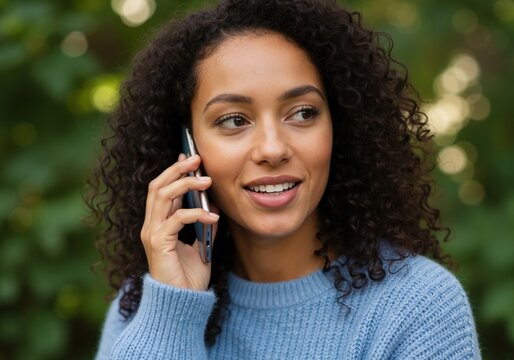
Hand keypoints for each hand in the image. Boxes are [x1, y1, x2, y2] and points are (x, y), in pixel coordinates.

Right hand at [140, 154, 218, 290]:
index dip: (174, 171)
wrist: (182, 303)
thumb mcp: (201, 246)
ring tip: (206, 180)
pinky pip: (176, 220)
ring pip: (163, 196)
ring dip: (185, 184)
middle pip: (157, 186)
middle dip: (177, 169)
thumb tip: (214, 206)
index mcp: (159, 224)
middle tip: (197, 159)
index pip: (161, 189)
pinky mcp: (158, 243)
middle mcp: (151, 225)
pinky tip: (213, 218)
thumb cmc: (189, 277)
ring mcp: (152, 233)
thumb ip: (204, 226)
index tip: (190, 158)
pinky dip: (196, 214)